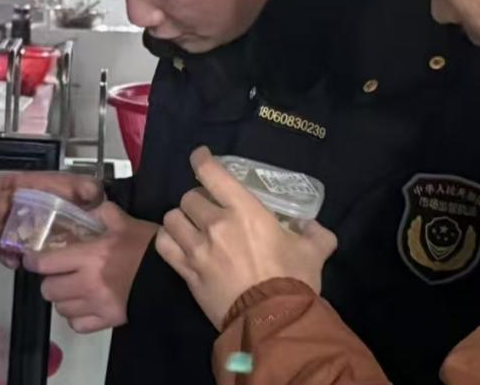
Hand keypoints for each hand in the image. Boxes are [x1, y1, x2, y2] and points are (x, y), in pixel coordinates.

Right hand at [0, 170, 103, 267]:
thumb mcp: (89, 190)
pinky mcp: (23, 242)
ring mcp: (21, 224)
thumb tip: (87, 192)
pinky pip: (7, 248)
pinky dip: (5, 255)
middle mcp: (23, 204)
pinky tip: (11, 262)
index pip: (11, 182)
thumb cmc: (87, 202)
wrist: (92, 226)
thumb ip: (88, 189)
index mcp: (35, 187)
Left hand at [27, 203, 159, 333]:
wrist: (171, 276)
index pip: (45, 263)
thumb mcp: (126, 223)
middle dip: (49, 281)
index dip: (33, 261)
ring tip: (71, 291)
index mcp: (89, 256)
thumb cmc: (147, 247)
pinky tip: (83, 307)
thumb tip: (91, 204)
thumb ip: (104, 212)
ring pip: (61, 309)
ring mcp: (96, 304)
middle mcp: (87, 283)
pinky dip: (76, 318)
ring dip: (62, 299)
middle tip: (57, 274)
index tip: (32, 258)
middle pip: (48, 290)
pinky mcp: (107, 320)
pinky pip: (78, 325)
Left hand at [154, 147, 336, 327]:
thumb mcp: (315, 251)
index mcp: (245, 211)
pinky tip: (177, 242)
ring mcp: (198, 249)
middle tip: (208, 209)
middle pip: (190, 197)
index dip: (202, 160)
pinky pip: (164, 246)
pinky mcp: (187, 272)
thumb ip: (315, 232)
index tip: (200, 157)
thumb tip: (310, 225)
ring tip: (190, 226)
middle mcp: (216, 224)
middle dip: (198, 199)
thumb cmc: (293, 281)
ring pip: (172, 218)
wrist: (272, 321)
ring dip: (180, 219)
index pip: (212, 173)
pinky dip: (167, 239)